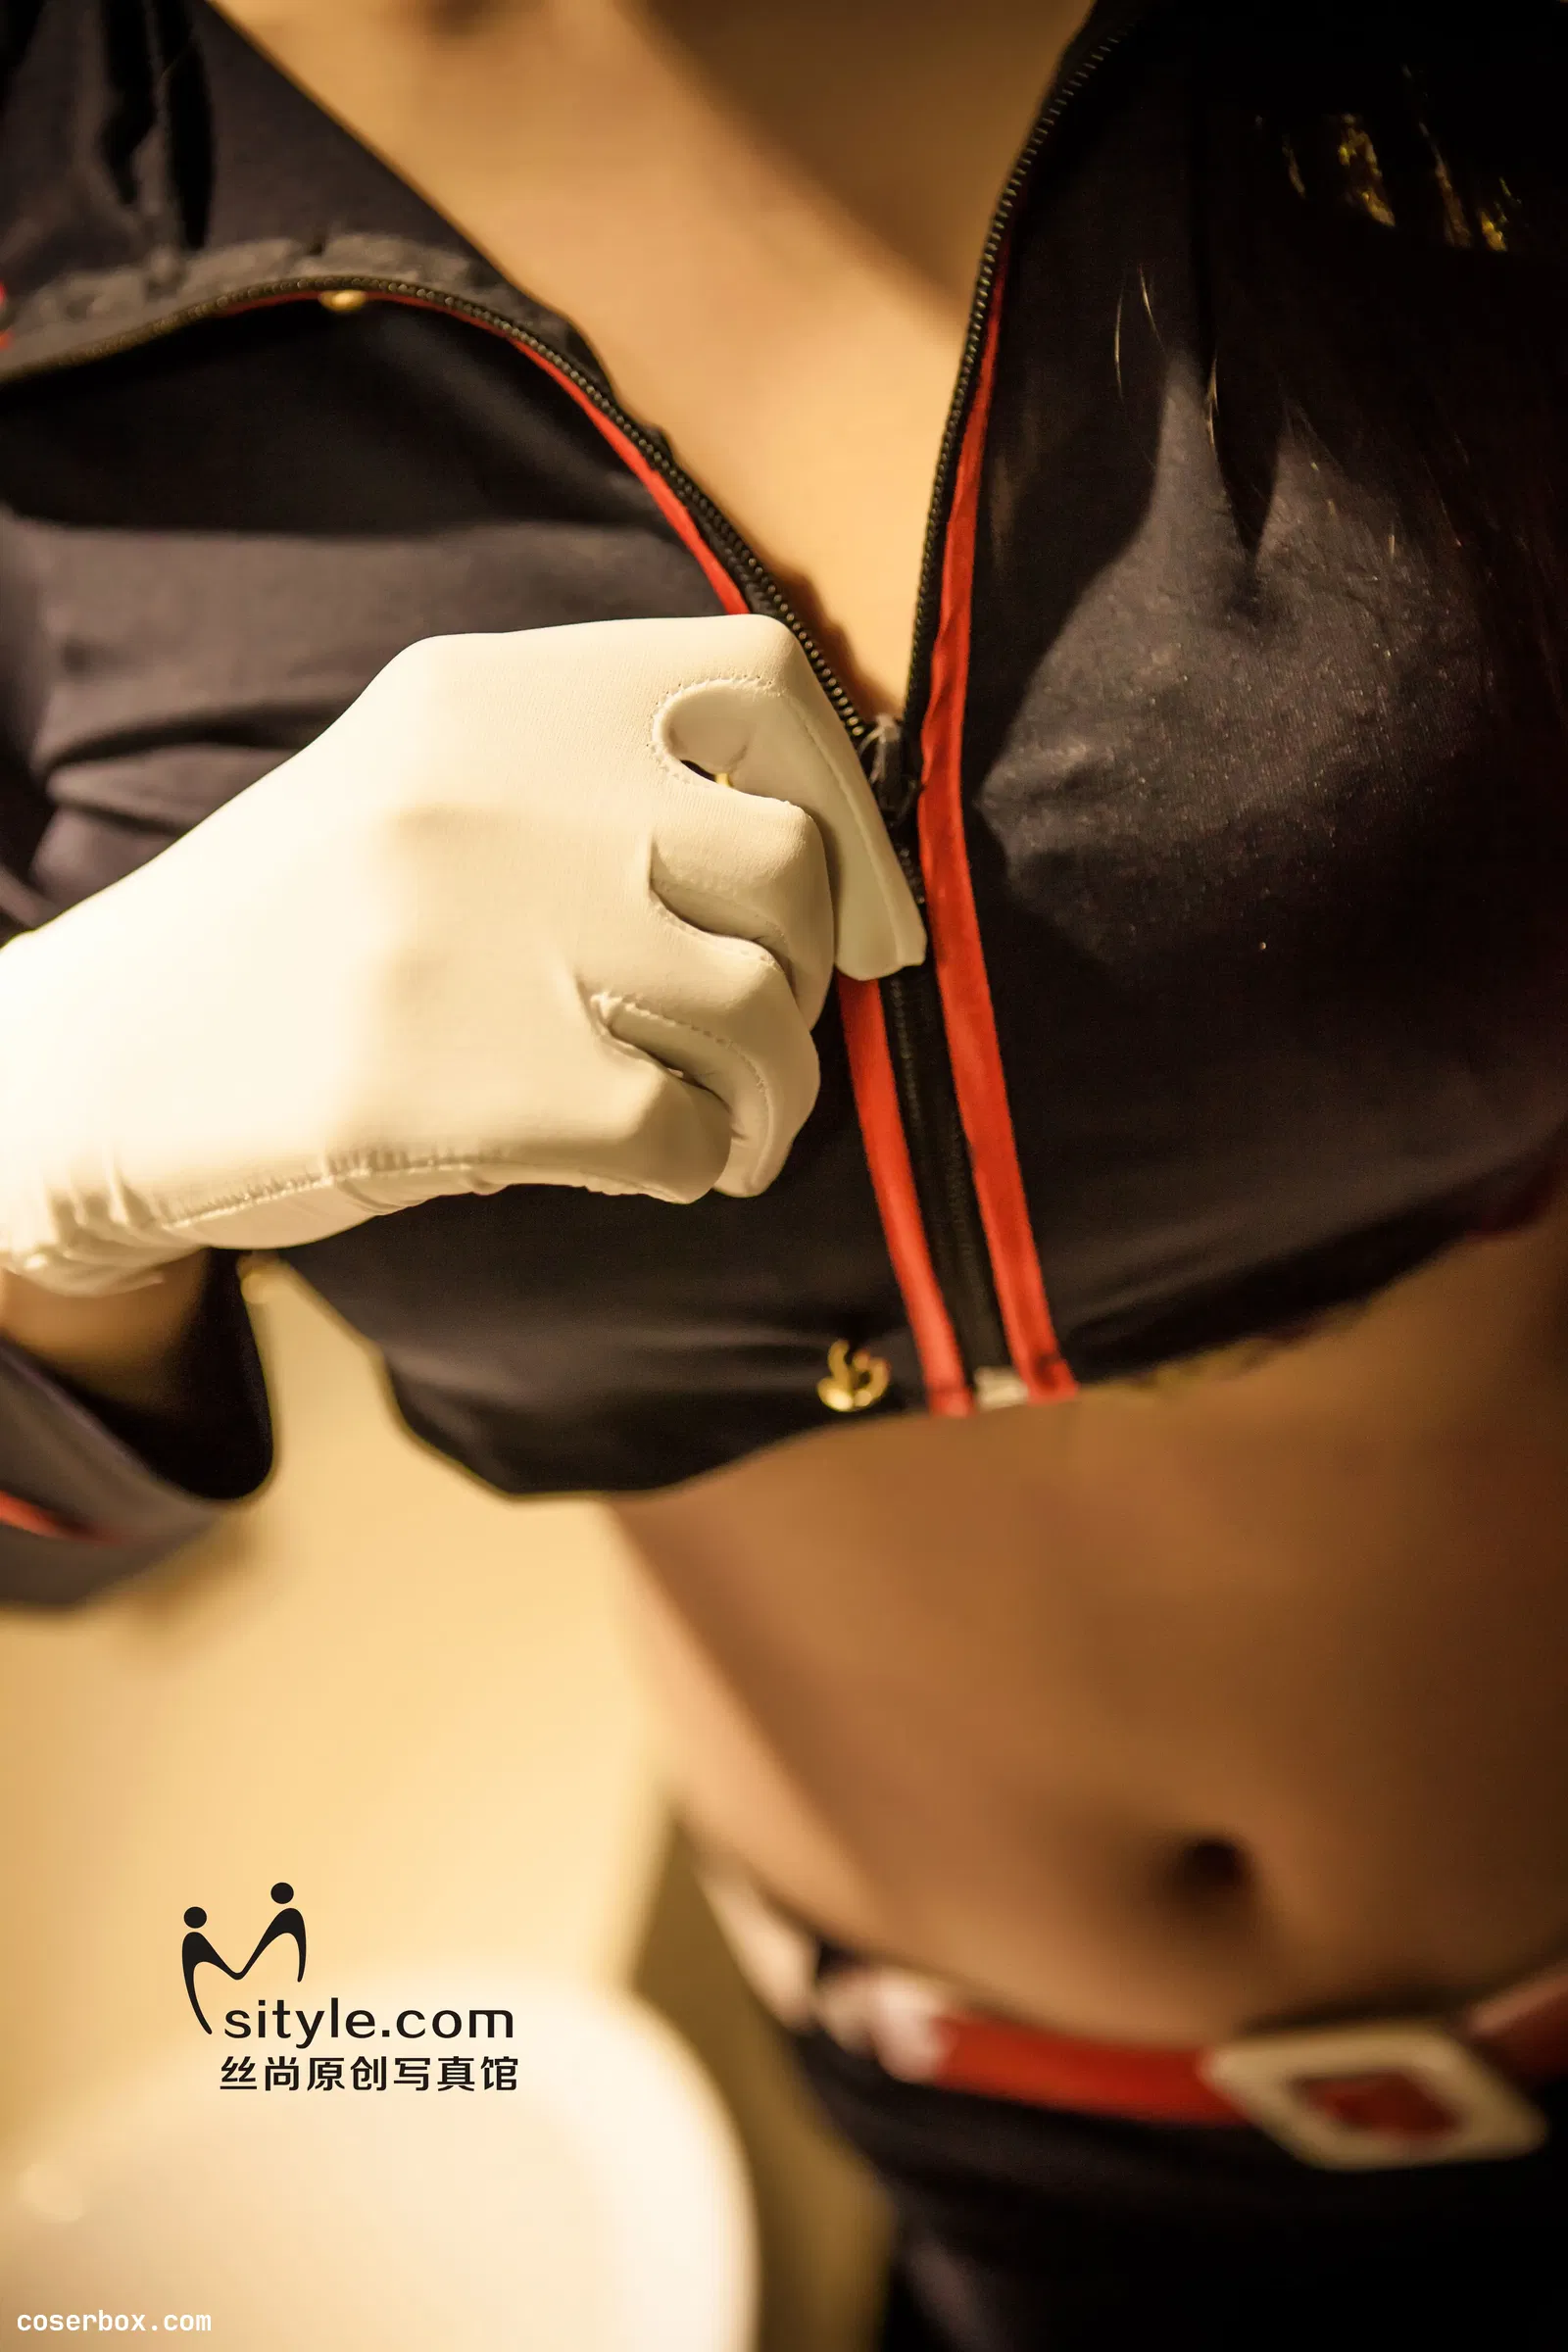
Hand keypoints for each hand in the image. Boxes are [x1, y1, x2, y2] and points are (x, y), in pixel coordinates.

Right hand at [0, 615, 924, 1294]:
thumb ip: (599, 786)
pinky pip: (684, 1130)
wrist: (96, 1068)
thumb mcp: (429, 792)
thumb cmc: (304, 943)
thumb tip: (841, 875)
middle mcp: (488, 786)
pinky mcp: (449, 1086)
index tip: (869, 924)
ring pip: (757, 1011)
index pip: (761, 678)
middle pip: (784, 864)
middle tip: (763, 1044)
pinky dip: (703, 1166)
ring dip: (774, 1098)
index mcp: (489, 691)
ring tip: (726, 1132)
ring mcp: (467, 932)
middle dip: (813, 978)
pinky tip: (663, 1172)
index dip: (854, 812)